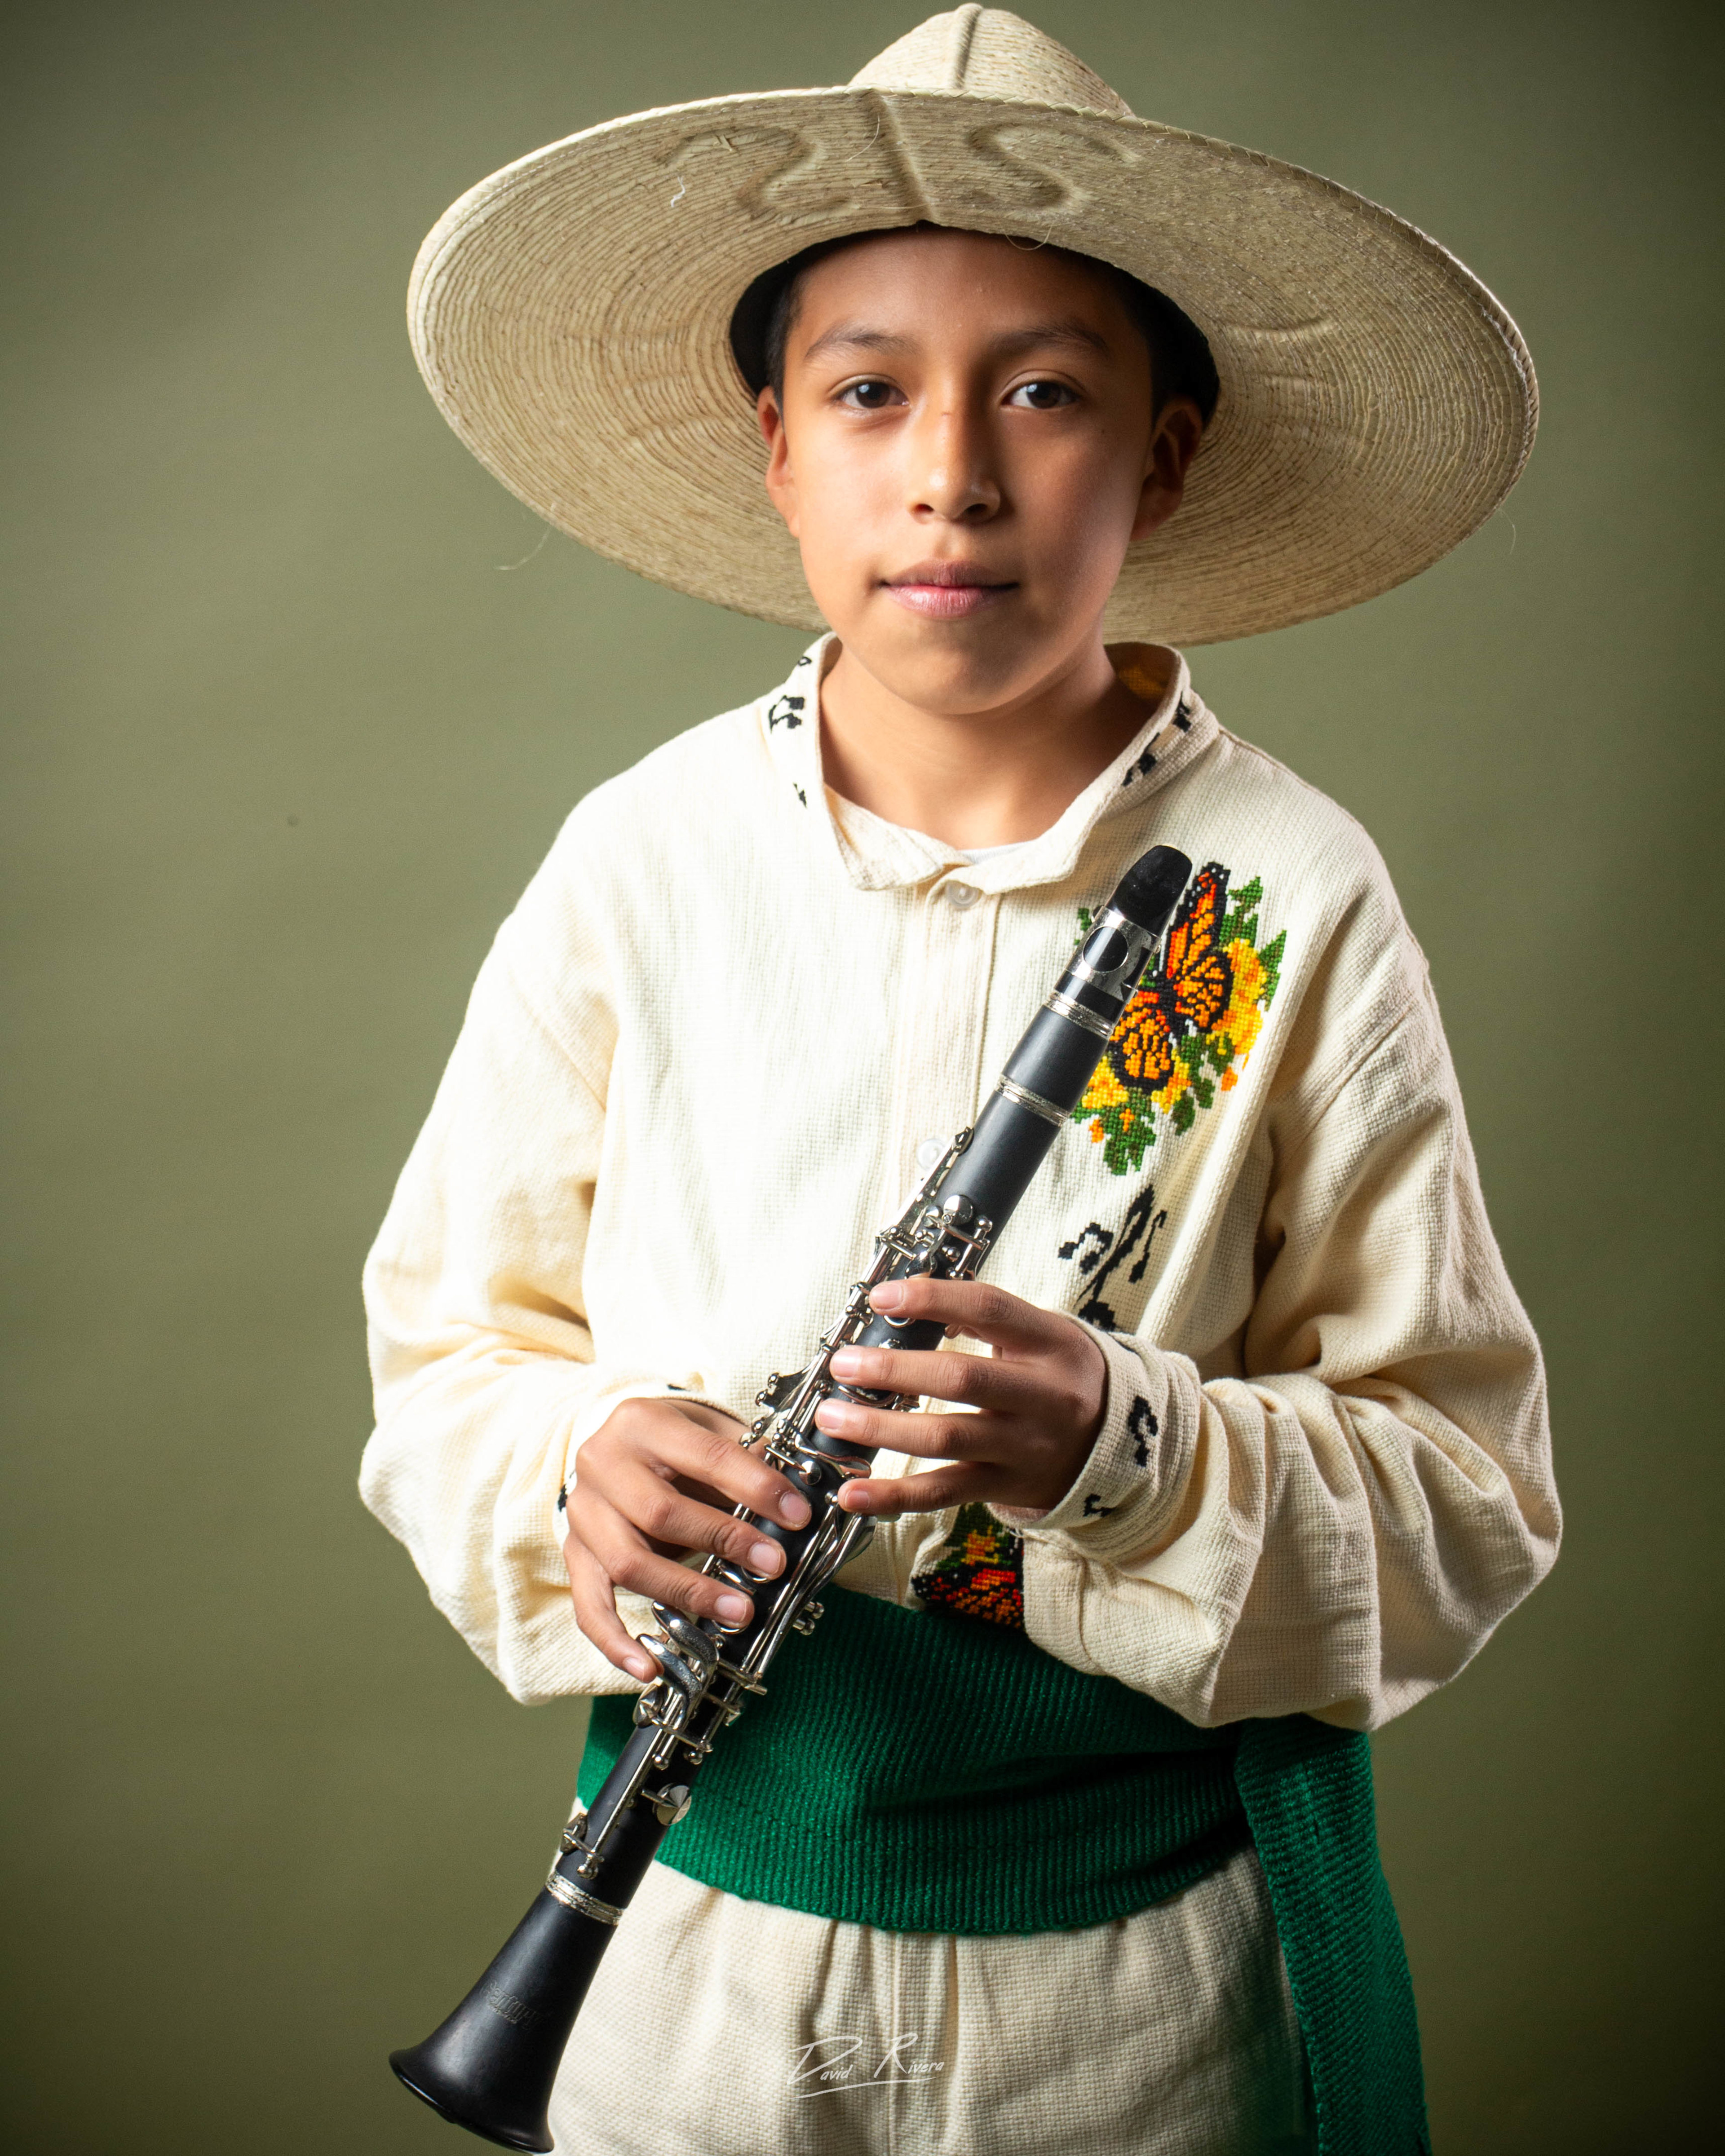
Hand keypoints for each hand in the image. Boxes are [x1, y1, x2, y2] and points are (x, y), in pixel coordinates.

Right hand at [562, 1397, 811, 1681]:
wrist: (617, 1445)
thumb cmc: (675, 1441)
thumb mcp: (711, 1430)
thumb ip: (748, 1459)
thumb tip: (798, 1502)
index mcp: (643, 1421)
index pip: (707, 1455)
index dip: (756, 1486)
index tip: (796, 1515)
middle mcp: (603, 1463)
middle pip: (661, 1511)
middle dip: (725, 1540)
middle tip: (773, 1565)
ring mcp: (584, 1512)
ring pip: (629, 1562)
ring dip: (688, 1593)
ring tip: (740, 1612)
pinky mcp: (576, 1553)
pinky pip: (589, 1604)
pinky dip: (614, 1641)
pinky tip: (647, 1665)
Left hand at [816, 1277, 1105, 1517]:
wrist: (1118, 1444)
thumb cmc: (1060, 1376)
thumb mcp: (1040, 1335)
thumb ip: (981, 1318)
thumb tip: (908, 1303)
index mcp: (1051, 1343)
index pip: (989, 1309)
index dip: (933, 1299)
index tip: (882, 1298)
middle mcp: (1044, 1396)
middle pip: (962, 1378)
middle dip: (894, 1371)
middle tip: (844, 1365)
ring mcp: (1024, 1447)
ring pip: (945, 1438)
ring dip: (881, 1429)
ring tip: (832, 1420)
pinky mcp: (1005, 1486)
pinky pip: (943, 1493)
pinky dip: (893, 1497)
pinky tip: (852, 1493)